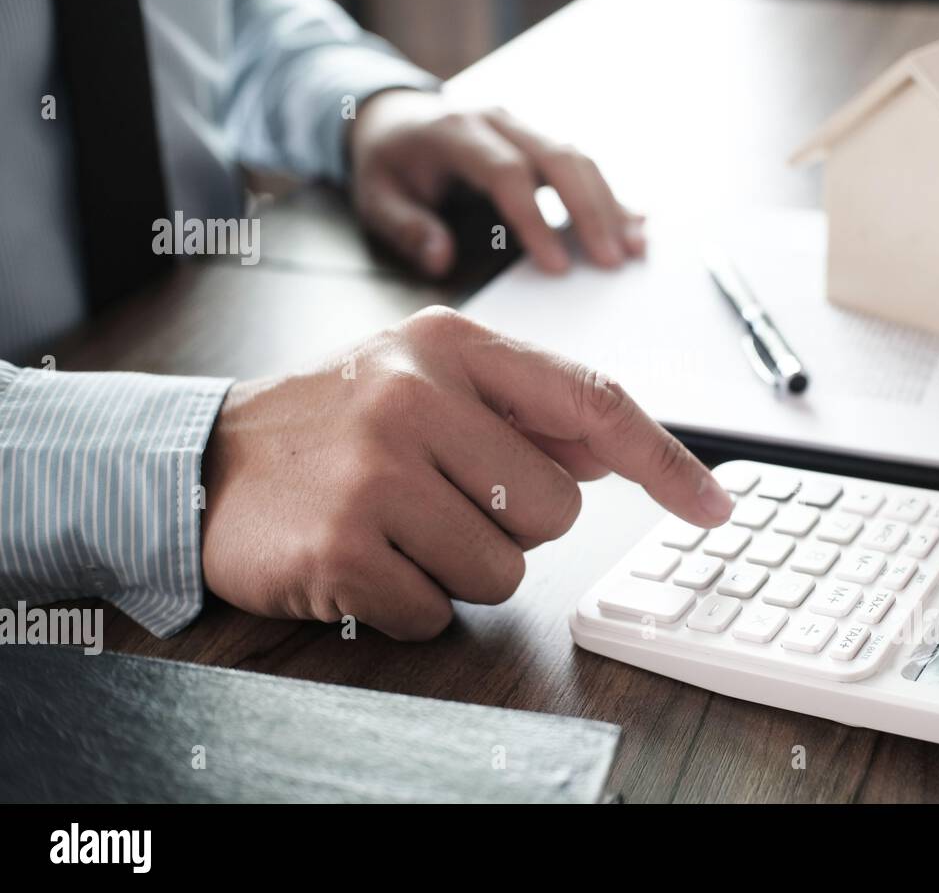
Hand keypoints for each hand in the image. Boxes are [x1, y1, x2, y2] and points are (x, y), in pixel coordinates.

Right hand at [200, 308, 731, 639]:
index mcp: (452, 344)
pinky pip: (437, 613)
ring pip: (504, 572)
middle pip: (556, 510)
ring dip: (458, 567)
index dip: (665, 460)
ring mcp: (377, 473)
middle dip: (510, 524)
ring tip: (398, 526)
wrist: (207, 463)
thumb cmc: (336, 422)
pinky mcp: (345, 549)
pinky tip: (364, 560)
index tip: (713, 505)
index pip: (593, 400)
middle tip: (440, 498)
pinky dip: (408, 604)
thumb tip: (624, 448)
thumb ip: (526, 407)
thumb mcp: (426, 379)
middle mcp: (416, 395)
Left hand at [349, 89, 644, 276]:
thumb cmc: (388, 163)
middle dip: (590, 211)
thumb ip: (407, 227)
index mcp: (454, 132)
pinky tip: (637, 222)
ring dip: (610, 204)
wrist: (393, 113)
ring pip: (577, 158)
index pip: (506, 173)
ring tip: (635, 249)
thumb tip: (440, 260)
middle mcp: (497, 121)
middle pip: (557, 158)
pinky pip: (580, 163)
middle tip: (614, 261)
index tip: (556, 265)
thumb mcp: (375, 197)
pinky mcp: (538, 138)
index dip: (535, 219)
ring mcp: (522, 126)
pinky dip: (609, 195)